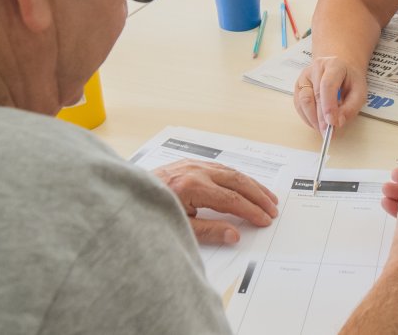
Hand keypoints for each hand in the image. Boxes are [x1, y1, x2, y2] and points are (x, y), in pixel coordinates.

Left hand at [153, 159, 278, 243]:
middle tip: (272, 208)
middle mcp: (195, 171)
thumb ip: (209, 231)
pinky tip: (245, 184)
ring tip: (267, 196)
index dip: (251, 211)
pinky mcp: (188, 163)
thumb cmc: (148, 213)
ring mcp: (192, 164)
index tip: (264, 220)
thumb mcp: (179, 227)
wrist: (124, 196)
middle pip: (237, 181)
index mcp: (193, 187)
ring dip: (251, 184)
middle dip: (258, 195)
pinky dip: (237, 177)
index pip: (232, 199)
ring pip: (231, 171)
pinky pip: (220, 167)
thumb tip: (234, 234)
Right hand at [294, 55, 366, 131]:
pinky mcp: (299, 85)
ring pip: (303, 100)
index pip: (328, 85)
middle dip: (320, 117)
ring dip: (312, 119)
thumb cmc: (350, 79)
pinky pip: (298, 104)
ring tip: (322, 130)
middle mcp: (316, 68)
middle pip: (314, 95)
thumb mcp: (360, 91)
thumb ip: (351, 107)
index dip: (329, 106)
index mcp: (334, 65)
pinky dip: (306, 117)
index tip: (332, 123)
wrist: (341, 67)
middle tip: (327, 133)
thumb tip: (338, 122)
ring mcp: (305, 76)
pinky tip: (315, 124)